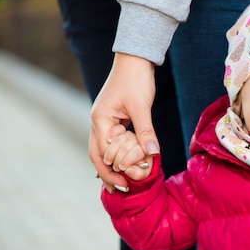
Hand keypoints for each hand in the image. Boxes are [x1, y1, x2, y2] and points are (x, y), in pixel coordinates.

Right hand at [89, 53, 157, 192]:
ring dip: (112, 166)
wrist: (135, 59)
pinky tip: (126, 164)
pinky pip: (113, 142)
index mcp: (100, 121)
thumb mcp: (141, 106)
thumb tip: (152, 154)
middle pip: (98, 156)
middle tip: (122, 191)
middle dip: (108, 174)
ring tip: (122, 183)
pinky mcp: (114, 118)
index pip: (102, 154)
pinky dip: (118, 154)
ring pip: (104, 150)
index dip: (114, 171)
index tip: (127, 184)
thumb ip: (145, 130)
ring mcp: (105, 121)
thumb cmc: (136, 79)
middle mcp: (98, 123)